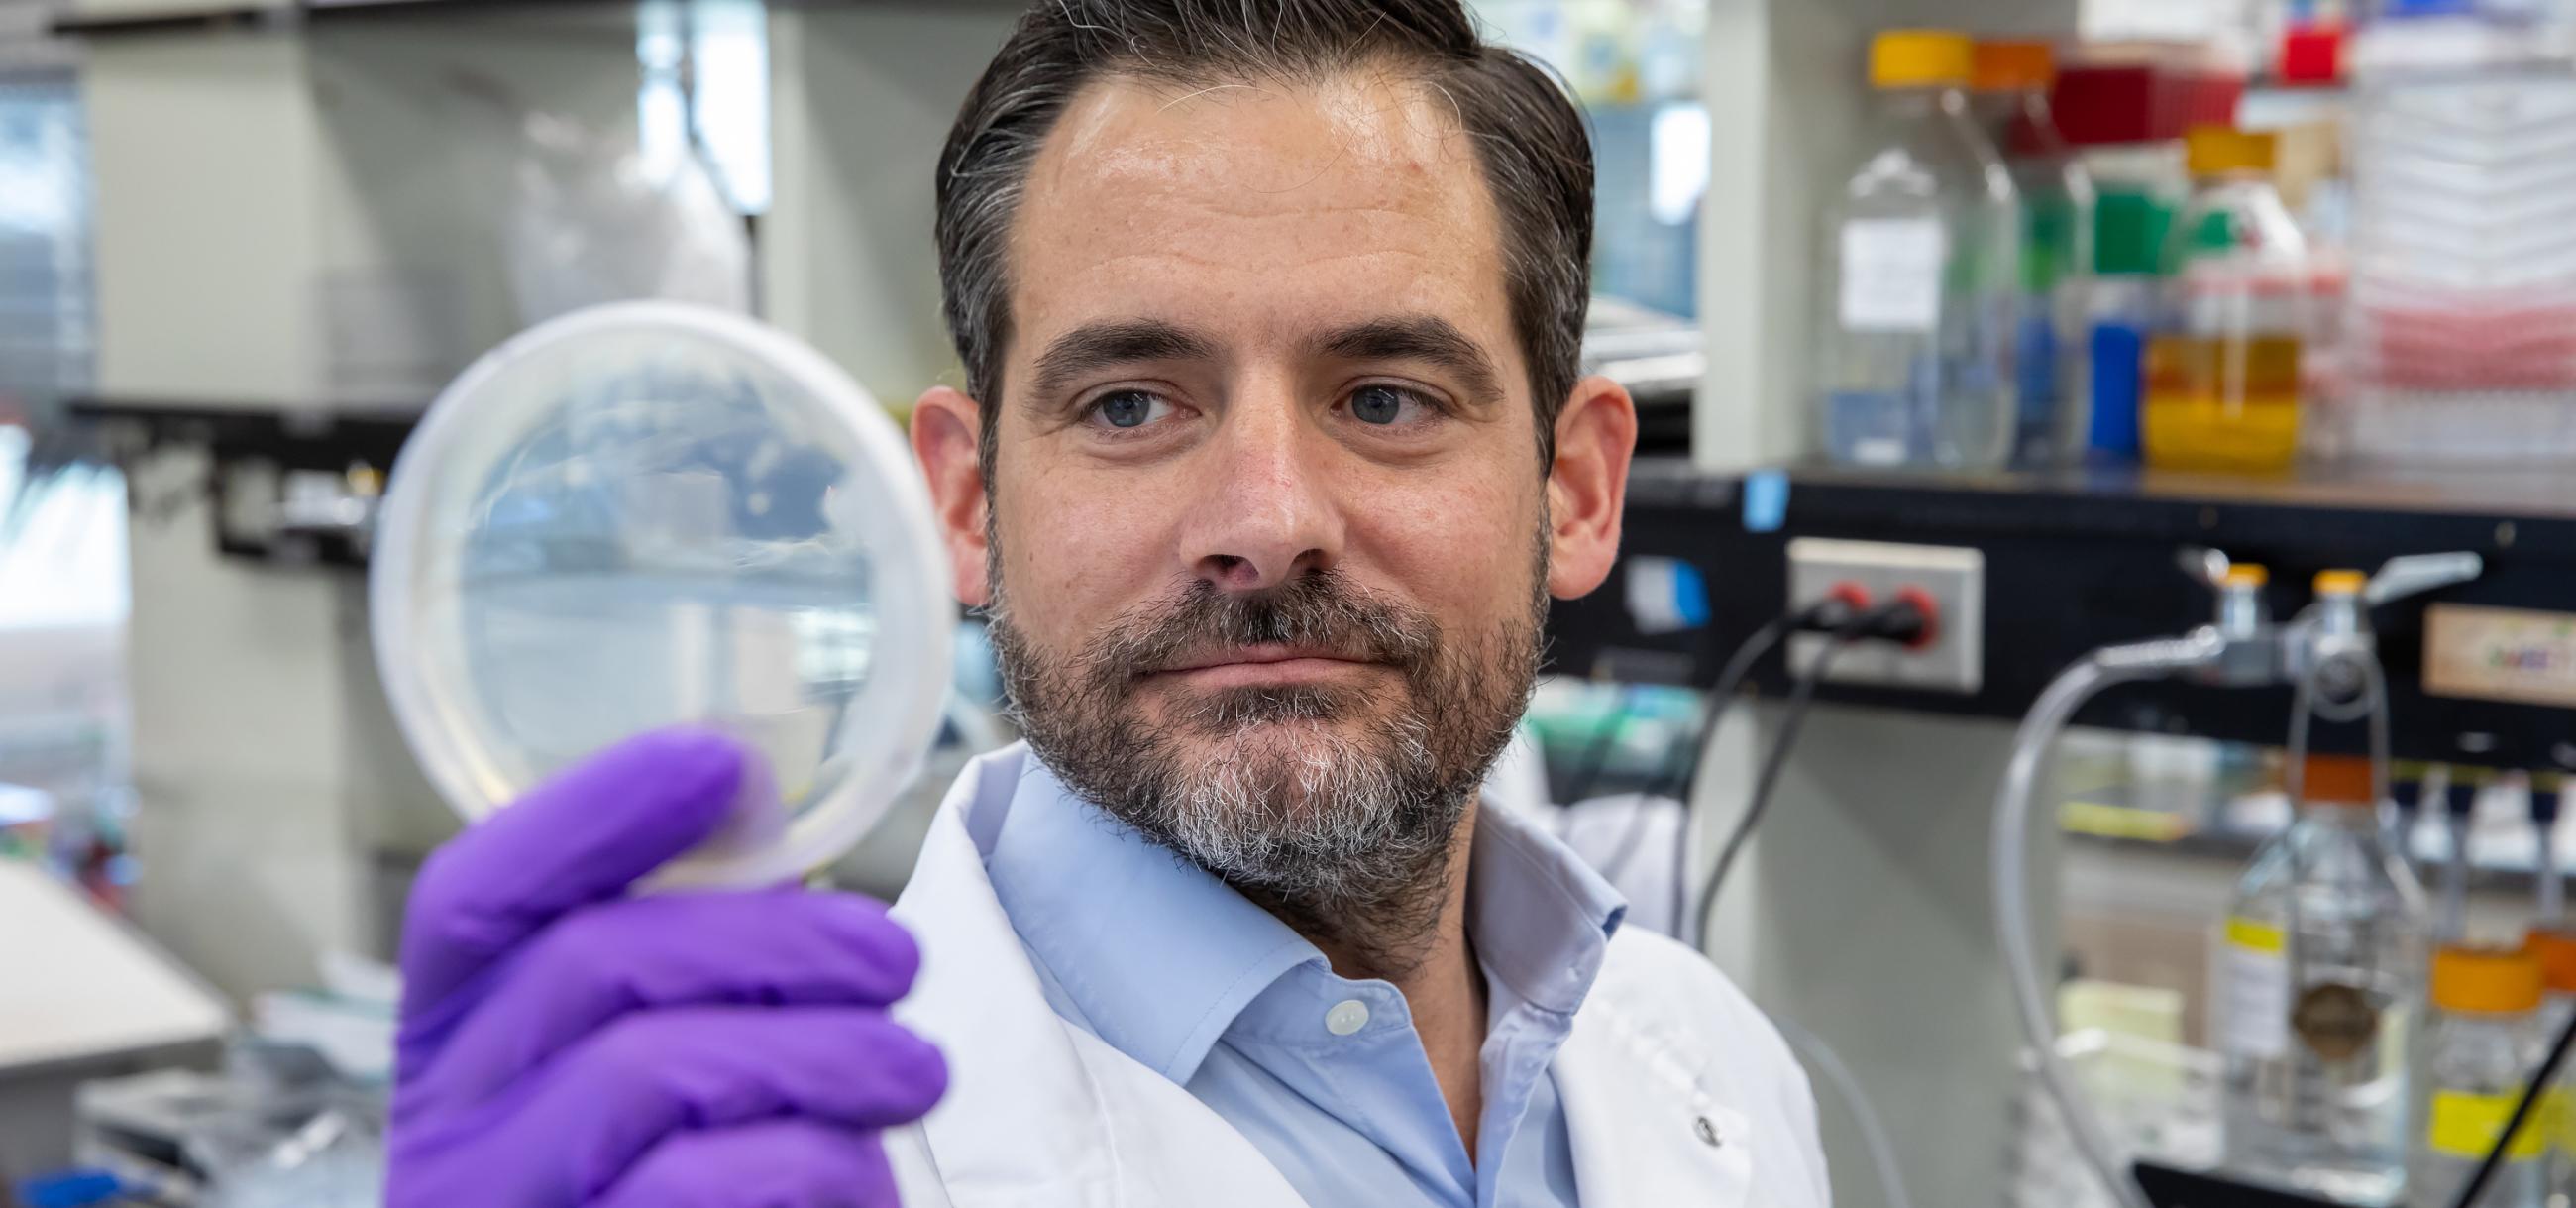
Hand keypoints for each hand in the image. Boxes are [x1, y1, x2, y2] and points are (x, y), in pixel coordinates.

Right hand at [386, 729, 945, 1207]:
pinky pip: (702, 1187)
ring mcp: (494, 1205)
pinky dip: (812, 1163)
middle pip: (589, 963)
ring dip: (819, 1053)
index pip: (473, 896)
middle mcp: (447, 1124)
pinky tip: (860, 1171)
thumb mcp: (670, 1056)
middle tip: (896, 957)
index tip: (721, 760)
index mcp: (458, 1039)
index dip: (591, 812)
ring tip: (912, 1071)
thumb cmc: (694, 1179)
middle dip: (775, 938)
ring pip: (652, 1071)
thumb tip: (752, 791)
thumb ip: (694, 942)